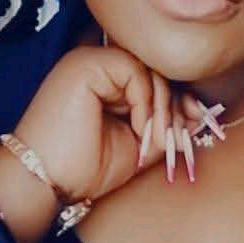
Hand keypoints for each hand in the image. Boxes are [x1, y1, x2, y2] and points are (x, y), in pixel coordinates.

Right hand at [11, 44, 203, 205]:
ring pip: (149, 71)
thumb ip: (165, 125)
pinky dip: (146, 102)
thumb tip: (198, 111)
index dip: (178, 101)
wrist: (45, 181)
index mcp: (105, 82)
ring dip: (162, 109)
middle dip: (174, 107)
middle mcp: (97, 65)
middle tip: (176, 139)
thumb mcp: (139, 145)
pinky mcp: (86, 63)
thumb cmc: (85, 168)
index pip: (155, 78)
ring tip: (154, 140)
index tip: (192, 127)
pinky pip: (136, 72)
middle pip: (155, 72)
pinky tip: (139, 129)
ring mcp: (89, 61)